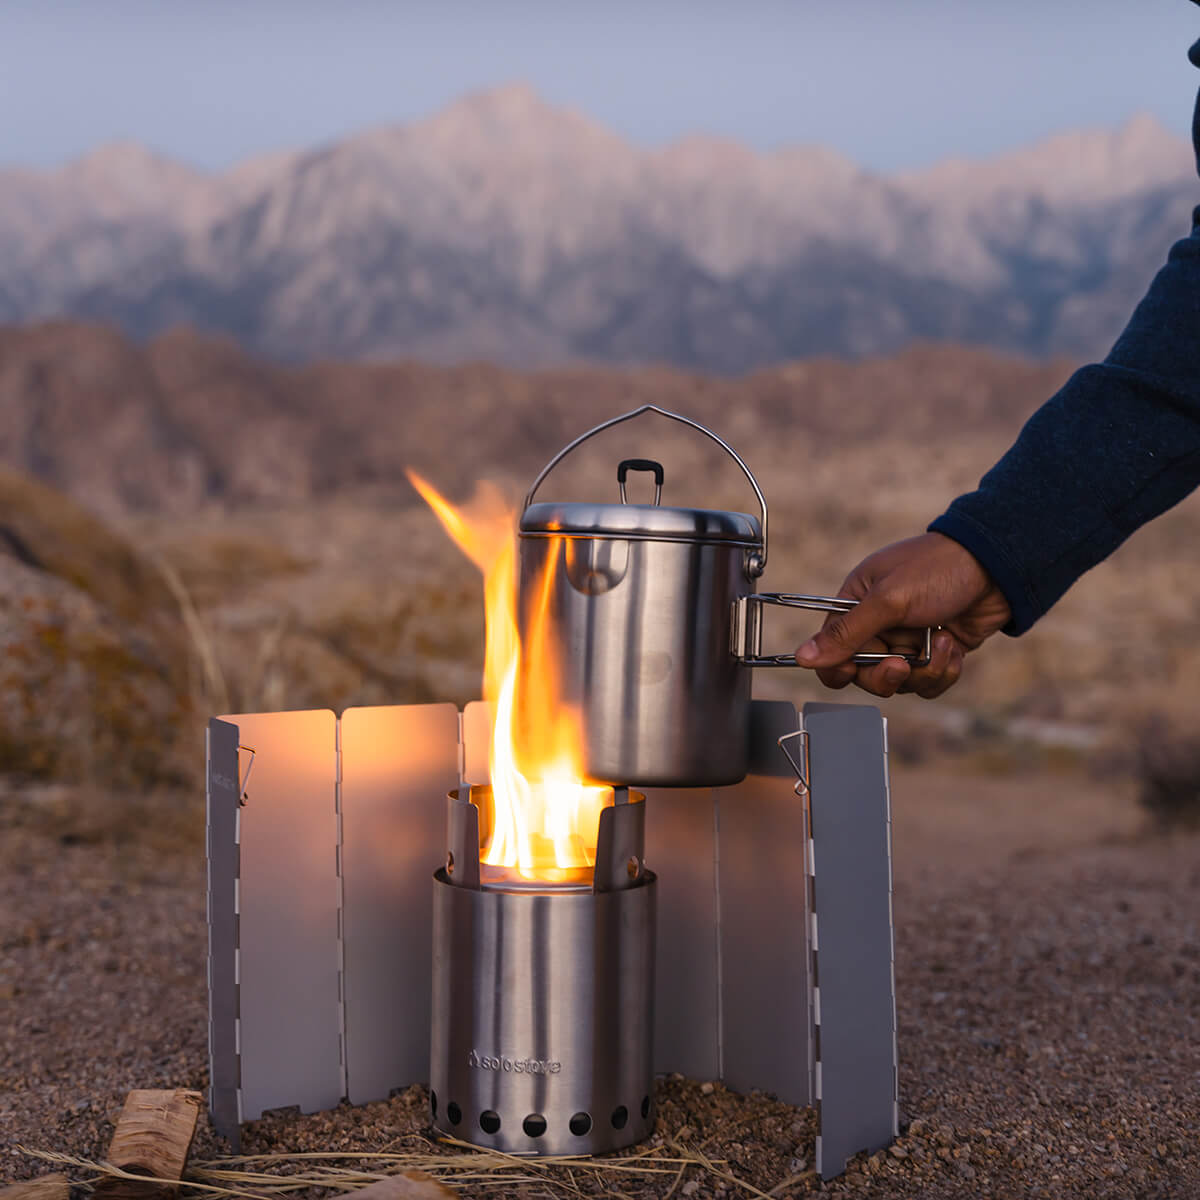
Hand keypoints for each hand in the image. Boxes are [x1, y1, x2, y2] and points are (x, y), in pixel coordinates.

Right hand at [794, 532, 1011, 698]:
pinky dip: (943, 670)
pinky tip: (954, 646)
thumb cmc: (937, 570)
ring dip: (923, 671)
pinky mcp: (935, 652)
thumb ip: (845, 634)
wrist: (999, 566)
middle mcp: (878, 624)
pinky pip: (928, 682)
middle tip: (902, 663)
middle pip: (864, 675)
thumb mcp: (887, 601)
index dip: (838, 667)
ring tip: (941, 643)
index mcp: (856, 604)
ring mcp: (908, 640)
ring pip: (900, 683)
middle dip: (886, 675)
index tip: (853, 670)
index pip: (830, 649)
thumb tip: (802, 657)